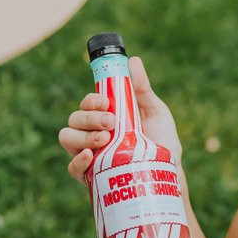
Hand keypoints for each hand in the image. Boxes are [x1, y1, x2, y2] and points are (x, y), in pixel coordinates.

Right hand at [59, 56, 183, 183]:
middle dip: (89, 117)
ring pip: (68, 138)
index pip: (87, 104)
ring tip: (105, 138)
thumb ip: (142, 89)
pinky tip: (90, 155)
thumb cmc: (162, 141)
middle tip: (111, 123)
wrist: (169, 173)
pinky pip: (72, 168)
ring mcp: (90, 154)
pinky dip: (77, 160)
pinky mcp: (91, 176)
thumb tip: (133, 61)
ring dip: (83, 135)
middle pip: (74, 119)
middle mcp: (93, 133)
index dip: (91, 100)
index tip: (105, 101)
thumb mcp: (156, 112)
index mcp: (106, 116)